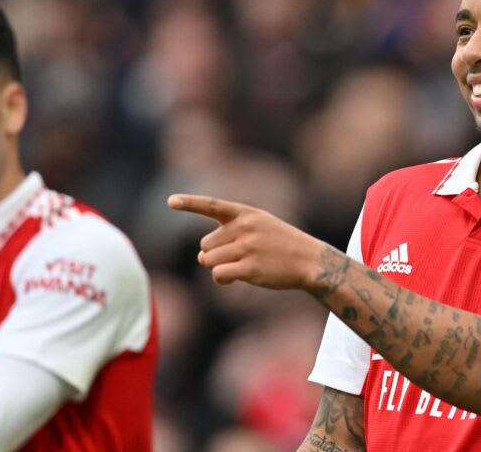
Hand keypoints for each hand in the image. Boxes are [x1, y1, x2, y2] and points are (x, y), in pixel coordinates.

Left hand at [167, 194, 324, 289]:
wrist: (310, 260)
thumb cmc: (282, 244)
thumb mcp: (261, 225)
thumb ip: (229, 234)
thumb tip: (201, 258)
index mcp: (246, 214)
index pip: (212, 205)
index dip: (190, 203)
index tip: (170, 201)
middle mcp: (245, 228)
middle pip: (205, 245)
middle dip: (215, 254)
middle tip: (237, 257)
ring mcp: (248, 248)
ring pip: (207, 261)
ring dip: (217, 268)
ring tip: (237, 268)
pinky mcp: (250, 268)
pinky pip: (218, 274)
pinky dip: (222, 279)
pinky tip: (235, 279)